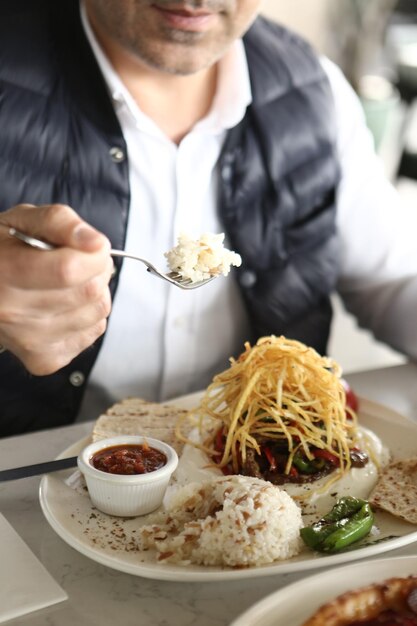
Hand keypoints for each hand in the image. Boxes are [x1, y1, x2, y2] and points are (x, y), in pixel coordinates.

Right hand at [0, 203, 113, 374]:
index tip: (91, 246)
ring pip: (97, 312)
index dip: (93, 254)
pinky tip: (66, 305)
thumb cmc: (2, 253)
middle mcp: (13, 312)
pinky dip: (89, 315)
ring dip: (95, 292)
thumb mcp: (21, 220)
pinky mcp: (44, 359)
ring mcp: (29, 340)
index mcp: (4, 272)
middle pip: (88, 291)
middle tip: (80, 261)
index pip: (69, 269)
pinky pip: (93, 331)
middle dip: (97, 270)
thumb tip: (95, 242)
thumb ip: (59, 221)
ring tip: (71, 283)